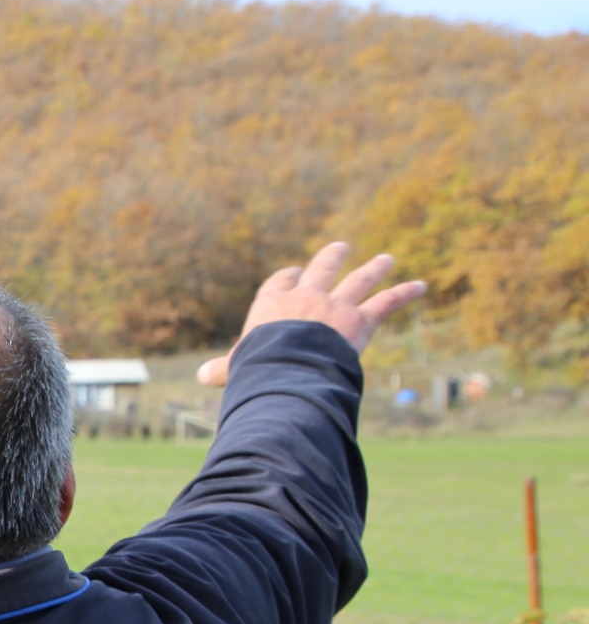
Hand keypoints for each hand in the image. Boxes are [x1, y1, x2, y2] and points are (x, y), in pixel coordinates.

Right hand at [197, 242, 424, 385]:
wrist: (286, 365)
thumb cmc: (256, 366)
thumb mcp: (235, 367)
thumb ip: (223, 369)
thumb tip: (202, 375)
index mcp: (272, 304)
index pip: (280, 282)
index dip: (288, 277)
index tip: (294, 272)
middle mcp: (305, 297)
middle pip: (321, 270)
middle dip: (332, 257)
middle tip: (341, 248)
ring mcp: (335, 305)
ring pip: (358, 280)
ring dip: (374, 268)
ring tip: (386, 259)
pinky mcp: (360, 319)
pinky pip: (387, 302)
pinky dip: (406, 293)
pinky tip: (423, 286)